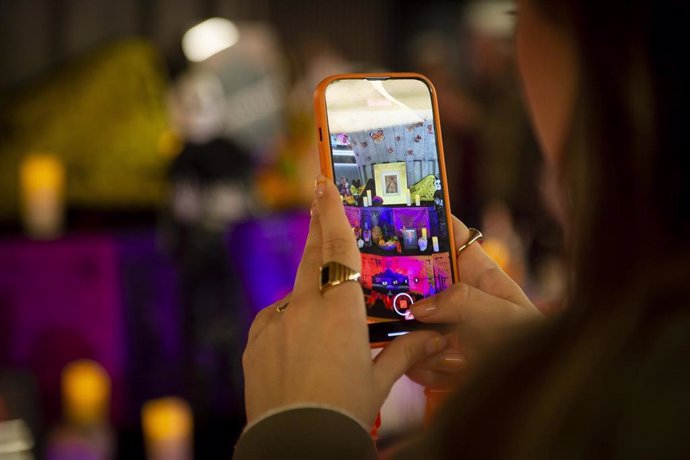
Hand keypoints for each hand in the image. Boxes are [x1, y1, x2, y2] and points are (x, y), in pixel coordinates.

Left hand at [242, 177, 445, 427]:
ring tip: (324, 319)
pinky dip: (290, 321)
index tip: (323, 183)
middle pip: (312, 259)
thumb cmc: (345, 411)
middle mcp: (303, 307)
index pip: (337, 249)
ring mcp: (274, 323)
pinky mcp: (256, 342)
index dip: (331, 214)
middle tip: (318, 205)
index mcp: (339, 310)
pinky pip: (275, 318)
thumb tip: (437, 337)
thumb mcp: (379, 380)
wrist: (295, 445)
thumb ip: (406, 351)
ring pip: (295, 293)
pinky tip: (300, 345)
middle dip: (317, 231)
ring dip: (309, 293)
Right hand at [406, 216, 542, 388]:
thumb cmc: (531, 348)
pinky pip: (411, 359)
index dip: (428, 220)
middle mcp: (456, 298)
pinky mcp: (434, 359)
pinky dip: (425, 369)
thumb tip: (418, 307)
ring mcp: (442, 328)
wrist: (533, 391)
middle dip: (408, 297)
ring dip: (423, 344)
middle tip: (409, 310)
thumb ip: (462, 303)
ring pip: (408, 323)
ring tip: (455, 356)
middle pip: (415, 282)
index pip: (450, 237)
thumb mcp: (503, 317)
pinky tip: (452, 373)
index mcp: (478, 275)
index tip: (399, 211)